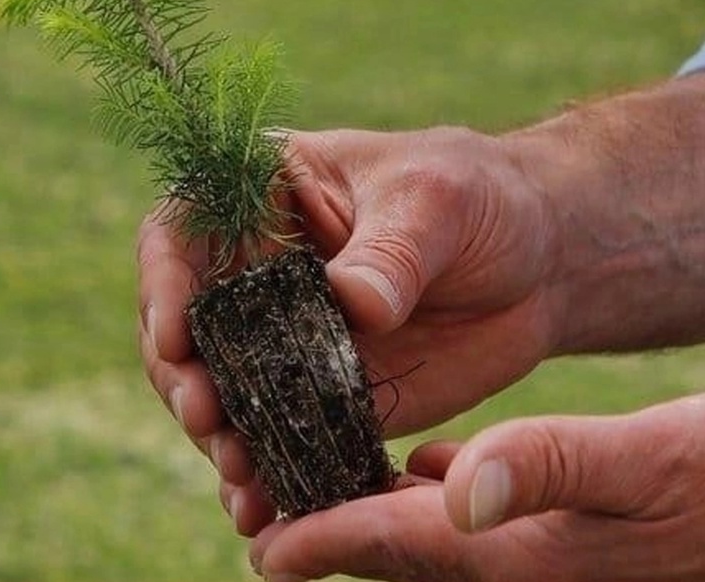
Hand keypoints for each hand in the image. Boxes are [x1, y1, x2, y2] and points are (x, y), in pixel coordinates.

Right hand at [136, 125, 564, 533]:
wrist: (540, 262)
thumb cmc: (482, 197)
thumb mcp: (439, 200)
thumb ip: (392, 250)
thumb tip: (351, 303)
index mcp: (264, 195)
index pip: (184, 231)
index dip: (164, 281)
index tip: (175, 336)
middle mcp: (256, 269)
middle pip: (186, 324)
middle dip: (184, 375)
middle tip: (206, 417)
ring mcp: (283, 338)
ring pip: (223, 390)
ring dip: (218, 435)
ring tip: (240, 475)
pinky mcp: (320, 396)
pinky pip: (279, 436)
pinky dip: (269, 472)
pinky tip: (266, 509)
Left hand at [250, 388, 704, 581]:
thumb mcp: (650, 459)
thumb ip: (551, 467)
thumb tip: (456, 488)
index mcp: (526, 554)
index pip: (395, 549)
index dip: (321, 544)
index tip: (260, 543)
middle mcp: (524, 567)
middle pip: (398, 555)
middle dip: (332, 533)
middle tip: (266, 497)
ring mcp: (548, 558)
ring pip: (432, 544)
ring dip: (376, 516)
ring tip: (321, 469)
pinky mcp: (569, 536)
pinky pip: (476, 526)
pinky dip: (433, 501)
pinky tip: (420, 464)